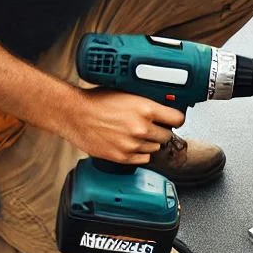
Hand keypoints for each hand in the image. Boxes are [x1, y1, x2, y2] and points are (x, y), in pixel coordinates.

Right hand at [61, 87, 185, 163]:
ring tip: (134, 134)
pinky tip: (129, 144)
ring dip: (149, 142)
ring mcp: (133, 145)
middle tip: (150, 126)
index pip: (178, 119)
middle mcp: (142, 128)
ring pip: (155, 148)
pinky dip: (139, 153)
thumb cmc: (96, 101)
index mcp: (145, 109)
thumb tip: (163, 107)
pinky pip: (143, 159)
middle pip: (167, 136)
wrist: (75, 115)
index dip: (176, 119)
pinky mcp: (123, 157)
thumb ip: (147, 102)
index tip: (173, 120)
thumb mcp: (127, 93)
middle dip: (160, 131)